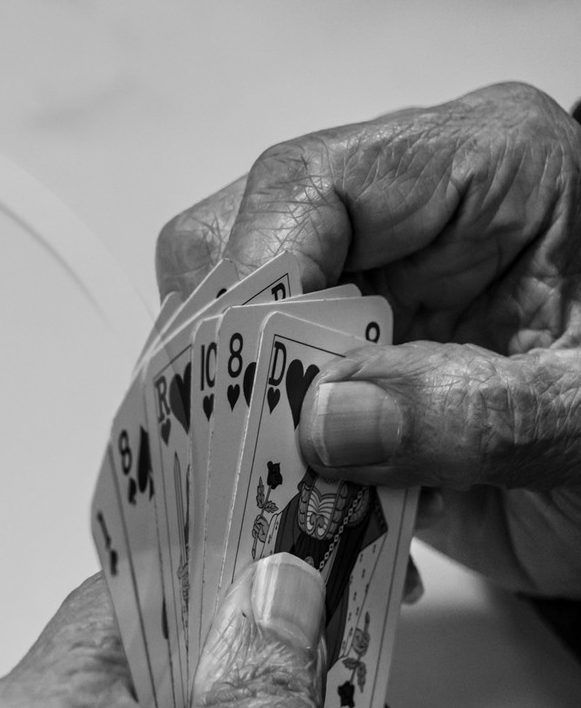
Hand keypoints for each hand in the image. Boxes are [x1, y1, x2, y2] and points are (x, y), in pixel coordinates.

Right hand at [156, 82, 580, 594]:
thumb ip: (482, 413)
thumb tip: (328, 422)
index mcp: (481, 172)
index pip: (308, 185)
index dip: (257, 274)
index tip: (249, 376)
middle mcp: (403, 236)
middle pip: (239, 264)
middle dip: (225, 368)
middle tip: (251, 457)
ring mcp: (369, 319)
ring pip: (227, 356)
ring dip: (238, 444)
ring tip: (282, 513)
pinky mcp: (350, 398)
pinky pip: (260, 433)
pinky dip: (267, 493)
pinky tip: (318, 535)